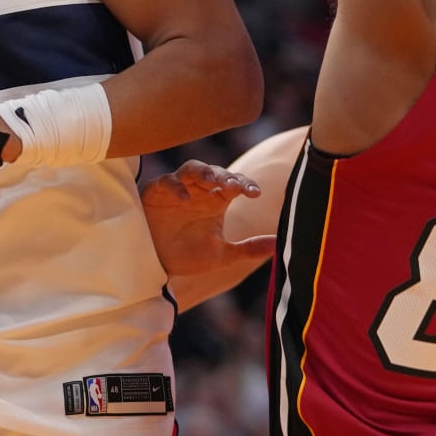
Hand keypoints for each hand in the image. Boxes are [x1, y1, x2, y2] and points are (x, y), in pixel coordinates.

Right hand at [140, 160, 275, 280]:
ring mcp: (177, 189)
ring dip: (203, 171)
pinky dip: (175, 186)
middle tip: (234, 185)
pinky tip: (185, 197)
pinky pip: (166, 181)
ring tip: (212, 179)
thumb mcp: (222, 255)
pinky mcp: (155, 193)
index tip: (255, 193)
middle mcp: (198, 190)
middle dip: (226, 176)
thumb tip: (279, 244)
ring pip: (191, 168)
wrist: (158, 267)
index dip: (246, 184)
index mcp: (216, 200)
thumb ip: (249, 249)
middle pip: (216, 172)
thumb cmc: (188, 257)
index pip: (235, 184)